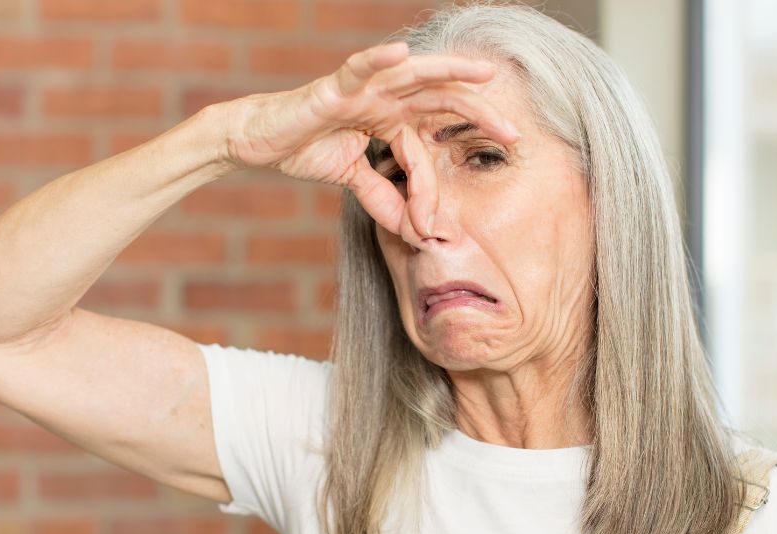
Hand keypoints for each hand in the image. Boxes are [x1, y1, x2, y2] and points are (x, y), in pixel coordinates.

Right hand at [219, 41, 520, 236]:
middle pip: (442, 99)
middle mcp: (386, 97)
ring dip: (450, 72)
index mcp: (393, 116)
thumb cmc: (307, 151)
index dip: (432, 187)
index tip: (434, 225)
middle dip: (479, 114)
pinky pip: (360, 68)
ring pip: (414, 74)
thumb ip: (387, 202)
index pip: (427, 147)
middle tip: (514, 134)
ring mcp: (364, 88)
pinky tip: (401, 55)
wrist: (262, 142)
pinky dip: (378, 60)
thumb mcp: (356, 182)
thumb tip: (420, 234)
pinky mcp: (335, 86)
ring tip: (483, 74)